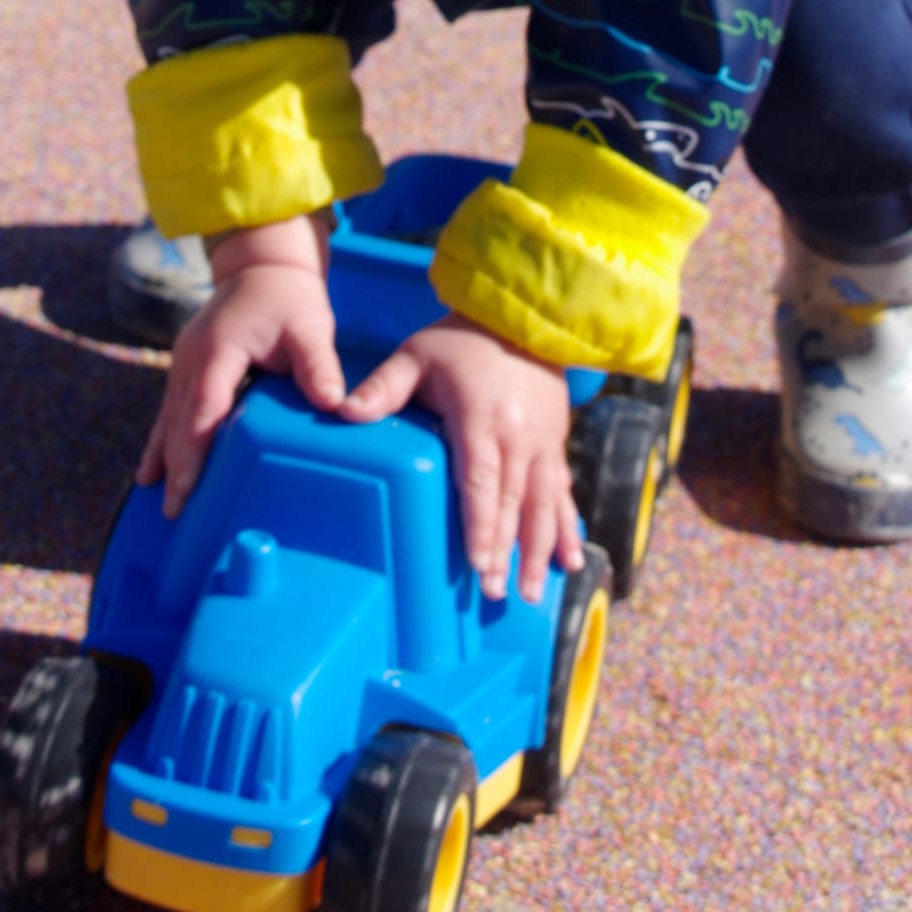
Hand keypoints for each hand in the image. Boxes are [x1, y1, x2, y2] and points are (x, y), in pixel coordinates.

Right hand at [135, 218, 342, 517]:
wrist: (262, 264)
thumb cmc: (289, 298)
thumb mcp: (311, 328)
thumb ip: (319, 366)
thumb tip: (333, 404)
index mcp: (219, 349)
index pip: (202, 408)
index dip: (193, 451)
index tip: (186, 488)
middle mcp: (192, 357)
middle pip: (178, 419)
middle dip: (175, 467)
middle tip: (173, 512)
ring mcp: (183, 361)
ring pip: (168, 416)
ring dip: (163, 457)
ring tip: (157, 499)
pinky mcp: (186, 366)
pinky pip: (172, 408)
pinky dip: (164, 439)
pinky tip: (153, 469)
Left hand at [339, 318, 582, 603]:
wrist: (524, 318)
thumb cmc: (461, 340)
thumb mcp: (417, 354)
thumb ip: (383, 387)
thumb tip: (342, 412)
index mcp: (481, 418)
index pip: (481, 480)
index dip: (481, 523)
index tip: (477, 562)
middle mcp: (518, 436)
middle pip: (512, 502)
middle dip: (504, 551)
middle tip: (493, 593)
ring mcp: (543, 443)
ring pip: (542, 505)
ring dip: (537, 550)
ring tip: (529, 593)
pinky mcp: (556, 445)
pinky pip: (563, 493)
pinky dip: (566, 528)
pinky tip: (568, 562)